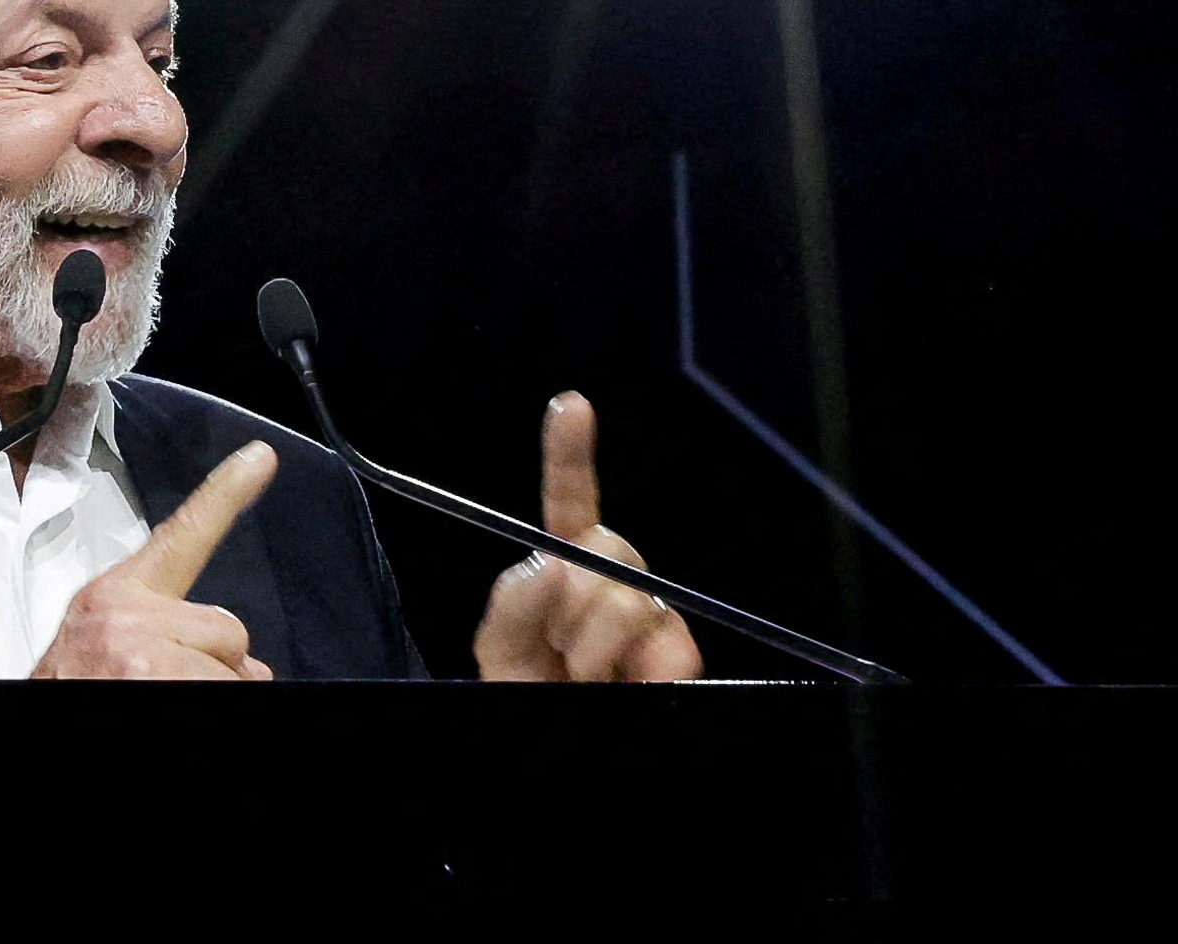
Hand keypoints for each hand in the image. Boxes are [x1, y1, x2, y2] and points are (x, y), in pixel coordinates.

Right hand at [32, 440, 278, 679]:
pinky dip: (209, 703)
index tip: (260, 456)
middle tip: (160, 684)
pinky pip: (226, 690)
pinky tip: (161, 703)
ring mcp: (143, 657)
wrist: (26, 726)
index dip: (226, 493)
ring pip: (233, 672)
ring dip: (209, 690)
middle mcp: (127, 618)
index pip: (180, 536)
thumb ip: (165, 632)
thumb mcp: (102, 648)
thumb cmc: (71, 686)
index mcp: (113, 597)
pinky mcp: (155, 684)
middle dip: (213, 664)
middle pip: (227, 628)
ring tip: (152, 696)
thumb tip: (242, 663)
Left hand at [471, 393, 703, 683]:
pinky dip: (650, 658)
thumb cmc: (525, 708)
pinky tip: (630, 682)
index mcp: (560, 583)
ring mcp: (649, 629)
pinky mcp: (678, 665)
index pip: (568, 510)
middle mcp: (610, 595)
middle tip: (558, 658)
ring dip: (599, 640)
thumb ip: (511, 611)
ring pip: (634, 593)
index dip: (571, 455)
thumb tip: (548, 559)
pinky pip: (672, 638)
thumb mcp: (499, 662)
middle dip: (574, 600)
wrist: (556, 773)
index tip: (571, 405)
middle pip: (609, 547)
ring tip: (582, 681)